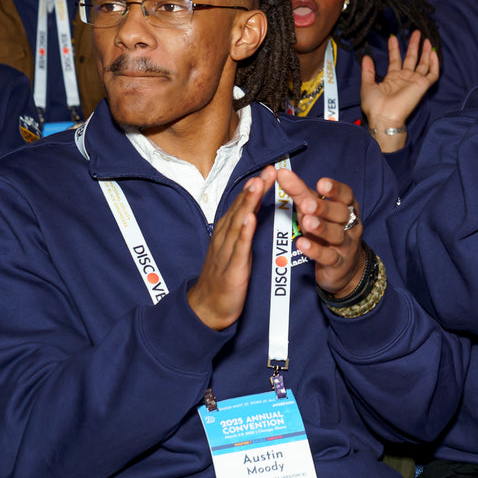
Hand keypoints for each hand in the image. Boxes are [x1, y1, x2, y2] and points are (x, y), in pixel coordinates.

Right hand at [188, 168, 276, 330]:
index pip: (243, 205)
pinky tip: (250, 218)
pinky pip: (238, 247)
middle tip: (269, 170)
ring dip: (248, 203)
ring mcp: (227, 251)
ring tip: (258, 184)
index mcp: (228, 232)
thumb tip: (253, 210)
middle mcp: (225, 237)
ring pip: (238, 222)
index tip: (270, 170)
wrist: (207, 307)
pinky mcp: (231, 267)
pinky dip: (243, 232)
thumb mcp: (233, 250)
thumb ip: (242, 230)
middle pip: (241, 208)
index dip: (256, 188)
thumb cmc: (223, 278)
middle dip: (255, 188)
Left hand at [275, 169, 365, 296]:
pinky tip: (302, 244)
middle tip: (306, 203)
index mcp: (347, 207)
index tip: (321, 183)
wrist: (344, 267)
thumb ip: (300, 192)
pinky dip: (316, 250)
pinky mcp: (338, 264)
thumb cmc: (326, 231)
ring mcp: (346, 245)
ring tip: (307, 222)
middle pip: (341, 214)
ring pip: (336, 235)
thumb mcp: (314, 210)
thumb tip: (281, 172)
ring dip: (321, 228)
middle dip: (324, 208)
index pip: (346, 195)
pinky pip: (328, 257)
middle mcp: (350, 224)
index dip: (335, 189)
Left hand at [360, 32, 438, 153]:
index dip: (394, 48)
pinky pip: (432, 74)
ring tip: (425, 38)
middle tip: (415, 32)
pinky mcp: (423, 85)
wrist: (384, 116)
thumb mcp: (367, 85)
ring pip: (423, 63)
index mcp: (393, 78)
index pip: (396, 59)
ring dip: (425, 51)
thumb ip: (368, 70)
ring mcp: (415, 81)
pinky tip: (433, 52)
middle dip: (413, 45)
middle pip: (412, 58)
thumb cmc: (374, 105)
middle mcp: (405, 78)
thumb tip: (366, 57)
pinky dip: (434, 63)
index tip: (393, 37)